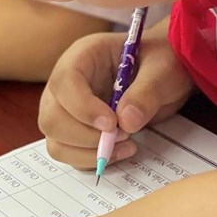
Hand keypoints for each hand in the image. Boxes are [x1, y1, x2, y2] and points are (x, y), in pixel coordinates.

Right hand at [39, 30, 194, 167]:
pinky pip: (71, 154)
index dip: (83, 107)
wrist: (165, 72)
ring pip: (56, 141)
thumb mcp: (163, 69)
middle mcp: (67, 84)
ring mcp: (68, 109)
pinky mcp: (77, 130)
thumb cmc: (161, 61)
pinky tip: (121, 151)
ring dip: (88, 153)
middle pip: (52, 118)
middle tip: (122, 135)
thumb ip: (146, 92)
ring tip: (126, 144)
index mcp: (83, 56)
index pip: (64, 82)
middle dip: (85, 137)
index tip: (111, 123)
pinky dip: (93, 160)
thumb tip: (126, 122)